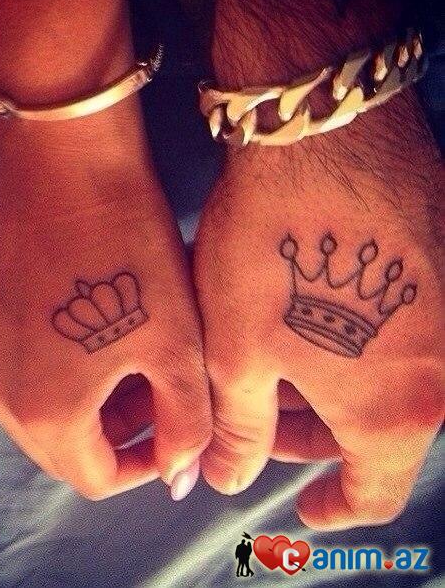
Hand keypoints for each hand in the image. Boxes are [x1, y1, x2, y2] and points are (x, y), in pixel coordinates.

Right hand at [0, 0, 210, 499]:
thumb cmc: (131, 253)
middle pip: (63, 446)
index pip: (96, 479)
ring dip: (85, 401)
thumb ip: (186, 426)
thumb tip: (178, 477)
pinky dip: (53, 366)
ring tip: (127, 360)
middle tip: (157, 394)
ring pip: (38, 406)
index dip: (144, 467)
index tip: (174, 436)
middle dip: (115, 433)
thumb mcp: (178, 346)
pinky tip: (84, 326)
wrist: (66, 162)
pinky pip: (16, 363)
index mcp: (45, 412)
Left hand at [195, 0, 443, 528]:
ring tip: (271, 369)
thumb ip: (238, 430)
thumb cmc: (275, 252)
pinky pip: (394, 334)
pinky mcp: (437, 269)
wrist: (321, 140)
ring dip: (328, 390)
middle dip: (312, 437)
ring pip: (381, 383)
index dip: (336, 507)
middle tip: (259, 421)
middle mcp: (439, 371)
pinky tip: (304, 323)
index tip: (307, 509)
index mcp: (396, 411)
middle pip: (374, 434)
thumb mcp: (238, 355)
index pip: (375, 492)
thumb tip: (225, 477)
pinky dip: (350, 347)